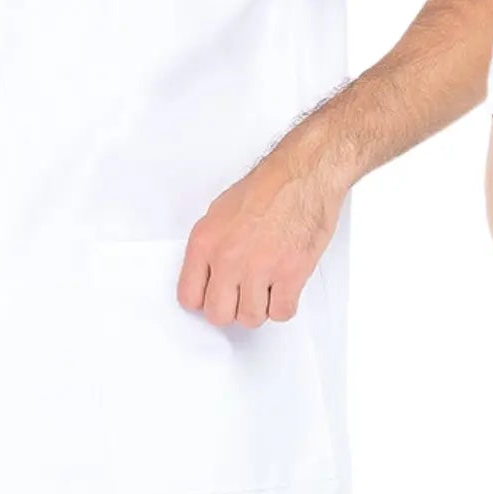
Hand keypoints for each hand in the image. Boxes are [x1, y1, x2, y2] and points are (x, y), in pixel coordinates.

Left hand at [177, 141, 347, 327]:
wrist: (303, 175)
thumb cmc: (268, 187)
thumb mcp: (220, 212)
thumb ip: (211, 249)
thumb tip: (210, 276)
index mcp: (205, 243)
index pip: (189, 297)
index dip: (206, 300)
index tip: (217, 296)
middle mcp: (227, 259)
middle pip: (219, 315)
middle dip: (233, 308)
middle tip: (244, 294)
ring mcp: (259, 269)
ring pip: (251, 318)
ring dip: (261, 306)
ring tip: (268, 285)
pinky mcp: (290, 274)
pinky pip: (281, 312)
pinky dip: (285, 304)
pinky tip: (285, 285)